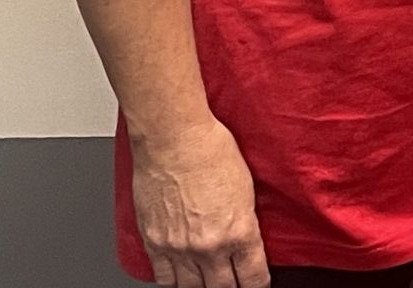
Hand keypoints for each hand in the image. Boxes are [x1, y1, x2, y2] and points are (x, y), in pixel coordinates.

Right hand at [128, 115, 267, 287]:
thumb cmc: (211, 151)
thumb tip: (246, 242)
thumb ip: (245, 223)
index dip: (257, 286)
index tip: (257, 285)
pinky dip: (175, 282)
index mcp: (240, 231)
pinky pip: (164, 279)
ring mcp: (180, 248)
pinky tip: (182, 278)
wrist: (174, 139)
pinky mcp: (155, 243)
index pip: (253, 279)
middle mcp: (210, 246)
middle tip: (233, 283)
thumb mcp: (246, 188)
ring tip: (208, 282)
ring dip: (203, 286)